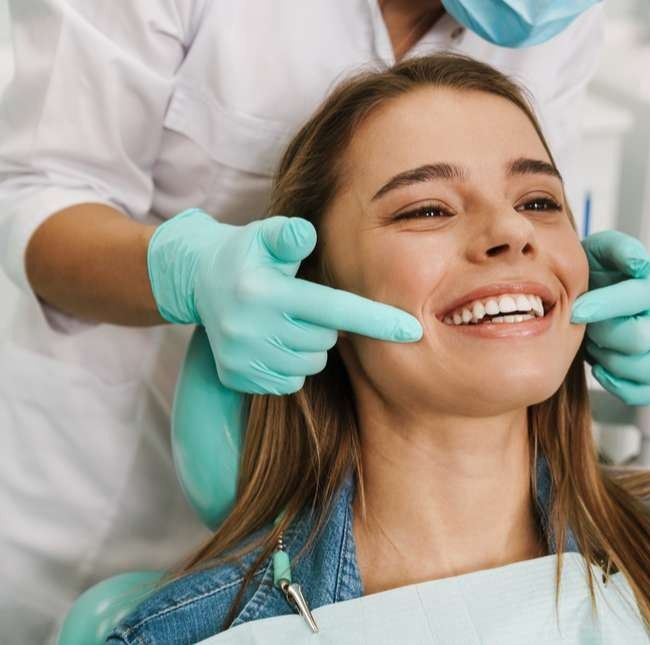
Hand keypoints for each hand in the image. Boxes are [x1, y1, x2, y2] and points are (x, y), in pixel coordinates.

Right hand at [147, 208, 421, 394]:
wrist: (197, 281)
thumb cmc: (248, 253)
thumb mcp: (264, 235)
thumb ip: (289, 234)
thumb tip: (306, 233)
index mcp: (264, 293)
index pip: (333, 310)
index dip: (376, 320)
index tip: (413, 331)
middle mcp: (250, 329)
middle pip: (325, 340)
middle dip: (325, 324)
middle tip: (301, 303)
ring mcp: (243, 358)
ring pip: (311, 364)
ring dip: (309, 345)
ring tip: (285, 320)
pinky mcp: (237, 378)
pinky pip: (290, 382)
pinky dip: (291, 364)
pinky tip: (272, 341)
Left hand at [571, 230, 649, 405]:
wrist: (585, 295)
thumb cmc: (593, 274)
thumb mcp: (599, 250)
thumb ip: (619, 248)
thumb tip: (640, 264)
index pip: (638, 299)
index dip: (604, 306)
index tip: (575, 309)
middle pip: (641, 339)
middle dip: (605, 335)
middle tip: (586, 327)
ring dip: (616, 363)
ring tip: (596, 348)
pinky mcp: (648, 371)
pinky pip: (648, 392)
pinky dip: (623, 387)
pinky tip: (601, 370)